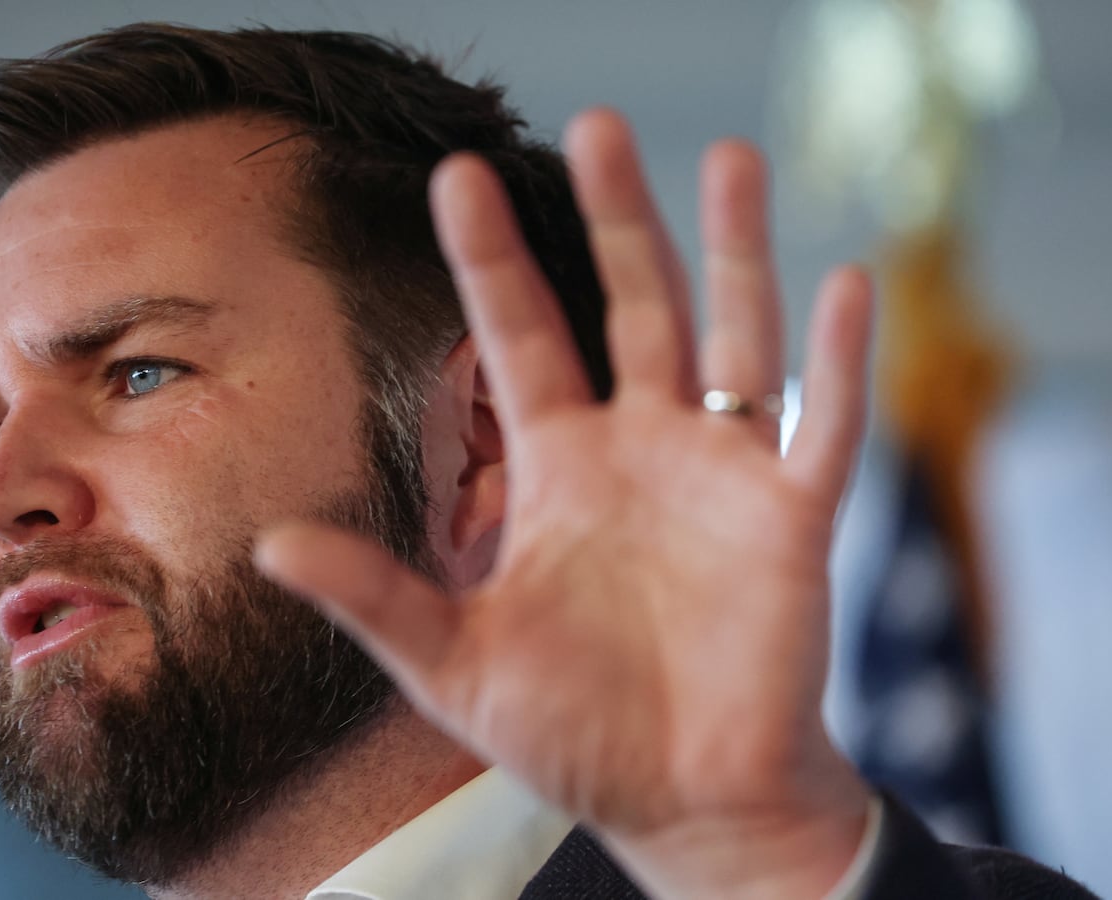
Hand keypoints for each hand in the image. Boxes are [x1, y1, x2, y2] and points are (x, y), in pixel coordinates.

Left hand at [256, 109, 874, 897]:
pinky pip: (819, 426)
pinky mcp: (790, 520)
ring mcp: (720, 476)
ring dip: (735, 250)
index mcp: (557, 469)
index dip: (492, 258)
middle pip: (631, 306)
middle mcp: (640, 450)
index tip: (457, 176)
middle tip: (598, 122)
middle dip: (617, 218)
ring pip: (730, 339)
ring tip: (729, 155)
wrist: (683, 802)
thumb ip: (374, 595)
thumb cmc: (572, 734)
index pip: (520, 337)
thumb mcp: (451, 663)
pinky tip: (842, 284)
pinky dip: (836, 362)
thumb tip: (269, 544)